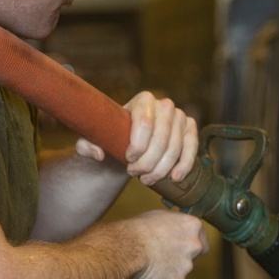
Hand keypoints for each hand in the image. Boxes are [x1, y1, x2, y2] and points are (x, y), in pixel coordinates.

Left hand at [76, 91, 197, 185]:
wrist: (130, 142)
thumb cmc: (112, 138)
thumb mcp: (93, 140)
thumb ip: (86, 146)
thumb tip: (99, 154)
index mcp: (142, 100)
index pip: (144, 123)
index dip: (138, 146)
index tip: (128, 160)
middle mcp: (164, 104)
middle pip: (161, 139)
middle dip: (148, 162)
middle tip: (134, 173)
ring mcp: (179, 116)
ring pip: (175, 147)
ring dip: (161, 169)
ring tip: (146, 179)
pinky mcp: (189, 128)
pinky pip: (192, 147)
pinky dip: (185, 164)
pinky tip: (174, 178)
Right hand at [119, 210, 208, 278]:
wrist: (126, 249)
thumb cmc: (137, 230)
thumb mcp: (158, 218)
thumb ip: (173, 227)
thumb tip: (171, 231)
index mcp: (191, 226)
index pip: (202, 240)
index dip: (189, 245)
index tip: (179, 248)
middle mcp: (194, 246)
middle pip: (191, 258)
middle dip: (177, 261)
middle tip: (158, 258)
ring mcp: (186, 266)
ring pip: (177, 274)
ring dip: (164, 274)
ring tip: (143, 267)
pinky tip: (141, 277)